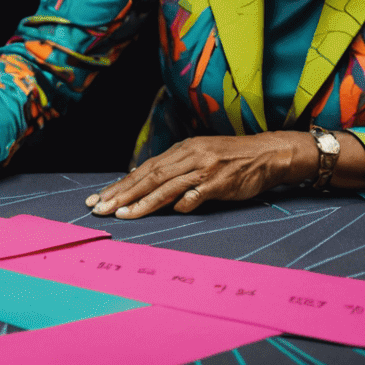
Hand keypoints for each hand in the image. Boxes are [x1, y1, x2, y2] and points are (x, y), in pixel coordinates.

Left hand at [84, 133, 315, 218]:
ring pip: (167, 185)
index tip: (98, 199)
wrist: (266, 153)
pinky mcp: (220, 182)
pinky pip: (199, 193)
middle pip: (149, 176)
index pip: (144, 169)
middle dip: (122, 193)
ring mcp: (204, 169)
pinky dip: (186, 201)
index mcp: (181, 150)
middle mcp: (188, 156)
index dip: (119, 184)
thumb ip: (173, 169)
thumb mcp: (198, 156)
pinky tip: (174, 211)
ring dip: (143, 202)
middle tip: (100, 209)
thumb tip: (142, 180)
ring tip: (123, 214)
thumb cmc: (230, 158)